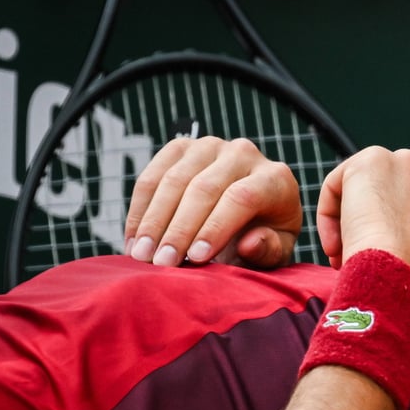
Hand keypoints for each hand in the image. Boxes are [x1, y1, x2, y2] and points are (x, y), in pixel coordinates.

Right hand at [124, 136, 302, 267]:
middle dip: (178, 229)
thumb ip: (268, 250)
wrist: (252, 210)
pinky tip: (133, 240)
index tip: (195, 259)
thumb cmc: (265, 236)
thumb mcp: (277, 250)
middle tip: (160, 263)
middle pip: (204, 189)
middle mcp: (244, 153)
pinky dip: (139, 210)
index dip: (215, 228)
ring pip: (174, 181)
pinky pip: (152, 177)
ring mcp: (210, 146)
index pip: (242, 198)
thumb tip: (249, 243)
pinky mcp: (180, 148)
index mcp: (275, 178)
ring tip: (140, 255)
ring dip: (153, 221)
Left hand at [317, 146, 409, 299]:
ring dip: (353, 215)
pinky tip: (334, 245)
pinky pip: (339, 182)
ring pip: (367, 184)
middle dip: (381, 213)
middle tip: (365, 249)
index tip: (392, 250)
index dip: (405, 225)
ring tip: (345, 251)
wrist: (402, 277)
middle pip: (398, 186)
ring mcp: (406, 162)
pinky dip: (329, 212)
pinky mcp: (372, 160)